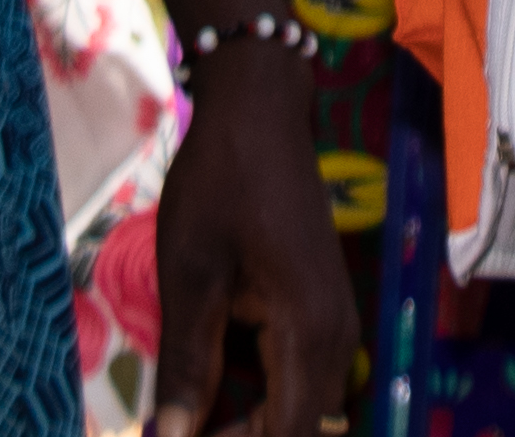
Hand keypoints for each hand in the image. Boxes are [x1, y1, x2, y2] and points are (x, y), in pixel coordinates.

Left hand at [144, 47, 359, 436]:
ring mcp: (335, 326)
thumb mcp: (189, 275)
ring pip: (298, 410)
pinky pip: (295, 379)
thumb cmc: (220, 183)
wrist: (260, 110)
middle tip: (175, 424)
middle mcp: (338, 340)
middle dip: (238, 436)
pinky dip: (254, 393)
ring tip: (188, 407)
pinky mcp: (321, 314)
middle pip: (298, 430)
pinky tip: (208, 376)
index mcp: (309, 333)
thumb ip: (184, 367)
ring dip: (246, 421)